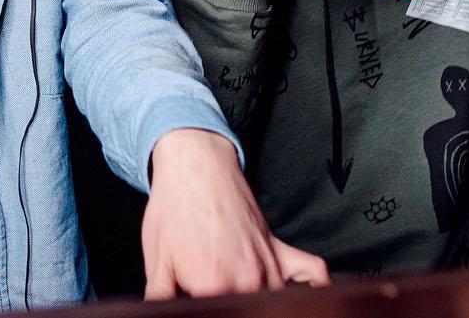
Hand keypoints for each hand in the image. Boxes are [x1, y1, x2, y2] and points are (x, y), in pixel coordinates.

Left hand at [141, 129, 330, 298]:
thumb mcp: (156, 258)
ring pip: (277, 303)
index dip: (206, 310)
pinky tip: (299, 296)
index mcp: (211, 285)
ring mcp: (268, 266)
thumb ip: (159, 296)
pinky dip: (315, 287)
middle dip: (233, 308)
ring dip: (262, 304)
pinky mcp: (281, 251)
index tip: (198, 301)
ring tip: (244, 300)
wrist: (195, 166)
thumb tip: (154, 315)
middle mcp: (246, 279)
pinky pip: (314, 274)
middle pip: (248, 310)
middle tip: (217, 298)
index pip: (218, 314)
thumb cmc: (173, 208)